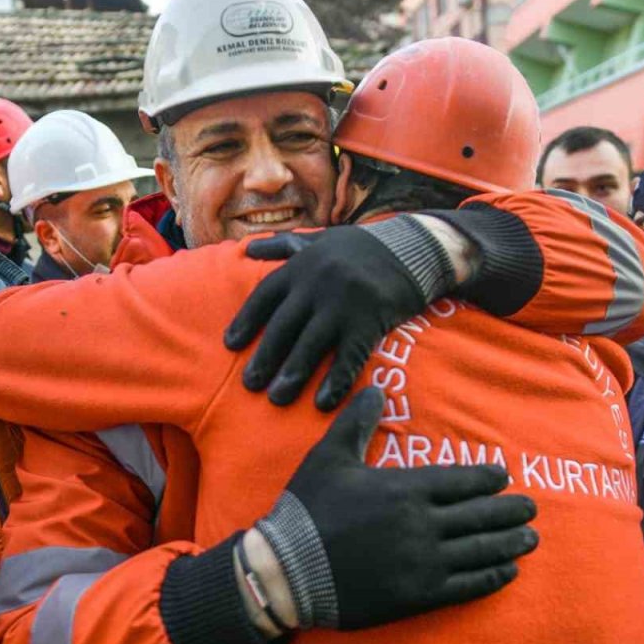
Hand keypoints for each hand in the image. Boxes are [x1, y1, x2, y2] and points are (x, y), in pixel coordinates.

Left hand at [225, 223, 435, 409]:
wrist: (413, 249)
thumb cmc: (361, 248)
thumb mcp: (320, 240)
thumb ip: (284, 245)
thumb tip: (248, 248)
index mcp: (302, 265)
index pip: (265, 296)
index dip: (246, 320)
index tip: (230, 344)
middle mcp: (317, 283)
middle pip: (283, 326)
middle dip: (265, 357)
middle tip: (250, 384)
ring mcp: (343, 303)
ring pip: (311, 344)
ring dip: (292, 374)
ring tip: (277, 399)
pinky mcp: (369, 320)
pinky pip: (348, 356)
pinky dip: (335, 380)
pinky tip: (323, 403)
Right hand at [255, 387, 537, 630]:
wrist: (289, 569)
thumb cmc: (308, 509)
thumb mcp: (328, 456)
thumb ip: (357, 421)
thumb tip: (376, 387)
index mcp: (406, 488)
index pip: (462, 481)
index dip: (489, 479)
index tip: (504, 478)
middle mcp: (423, 524)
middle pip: (480, 515)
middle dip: (510, 511)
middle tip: (531, 508)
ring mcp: (424, 561)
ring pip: (481, 550)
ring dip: (510, 543)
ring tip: (530, 538)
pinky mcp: (419, 595)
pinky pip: (467, 585)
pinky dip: (492, 577)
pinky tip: (507, 572)